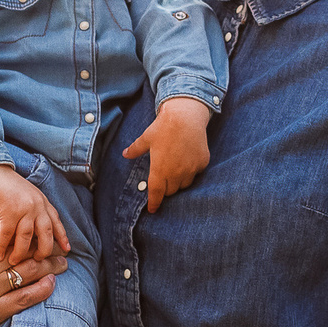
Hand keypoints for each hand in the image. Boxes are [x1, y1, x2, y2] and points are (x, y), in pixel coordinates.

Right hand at [0, 164, 68, 262]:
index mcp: (44, 203)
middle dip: (44, 251)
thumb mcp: (30, 197)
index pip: (56, 223)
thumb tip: (40, 231)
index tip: (66, 250)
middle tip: (36, 261)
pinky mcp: (9, 211)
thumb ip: (37, 211)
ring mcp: (24, 208)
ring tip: (14, 262)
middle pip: (46, 234)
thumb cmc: (9, 188)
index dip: (62, 237)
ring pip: (27, 237)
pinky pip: (7, 234)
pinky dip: (2, 246)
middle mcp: (38, 206)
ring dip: (21, 252)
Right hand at [0, 200, 65, 326]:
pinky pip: (23, 298)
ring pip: (28, 273)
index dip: (31, 232)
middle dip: (47, 249)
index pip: (10, 234)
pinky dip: (41, 290)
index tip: (45, 233)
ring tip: (62, 263)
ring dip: (50, 267)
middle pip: (24, 253)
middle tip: (61, 249)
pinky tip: (51, 283)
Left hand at [121, 98, 212, 212]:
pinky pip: (196, 174)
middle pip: (171, 191)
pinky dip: (191, 171)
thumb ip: (135, 149)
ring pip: (185, 185)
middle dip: (166, 188)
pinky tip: (188, 160)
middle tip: (164, 178)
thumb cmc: (163, 127)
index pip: (156, 194)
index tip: (153, 209)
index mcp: (160, 170)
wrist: (186, 116)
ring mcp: (191, 169)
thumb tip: (125, 154)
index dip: (154, 203)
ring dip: (179, 182)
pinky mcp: (202, 163)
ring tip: (176, 170)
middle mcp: (176, 174)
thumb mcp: (146, 138)